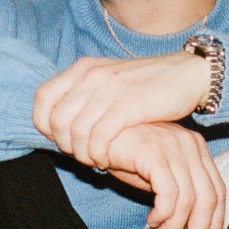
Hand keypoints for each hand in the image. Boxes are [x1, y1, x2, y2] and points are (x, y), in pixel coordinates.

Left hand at [33, 53, 212, 168]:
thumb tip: (58, 122)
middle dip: (64, 145)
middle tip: (80, 155)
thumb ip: (84, 94)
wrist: (186, 73)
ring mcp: (109, 89)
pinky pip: (99, 138)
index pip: (42, 98)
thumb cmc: (146, 83)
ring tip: (95, 160)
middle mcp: (91, 75)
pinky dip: (98, 155)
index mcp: (83, 68)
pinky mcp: (129, 105)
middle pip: (56, 120)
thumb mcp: (109, 79)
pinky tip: (107, 160)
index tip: (59, 139)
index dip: (43, 124)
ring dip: (82, 154)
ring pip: (76, 132)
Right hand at [102, 122, 225, 228]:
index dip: (215, 221)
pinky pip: (169, 195)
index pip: (218, 189)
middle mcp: (190, 144)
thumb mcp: (158, 173)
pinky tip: (151, 221)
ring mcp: (174, 147)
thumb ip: (178, 190)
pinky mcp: (155, 154)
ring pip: (188, 201)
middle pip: (208, 197)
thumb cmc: (125, 155)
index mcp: (197, 147)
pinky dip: (163, 215)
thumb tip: (193, 226)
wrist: (94, 135)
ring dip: (174, 228)